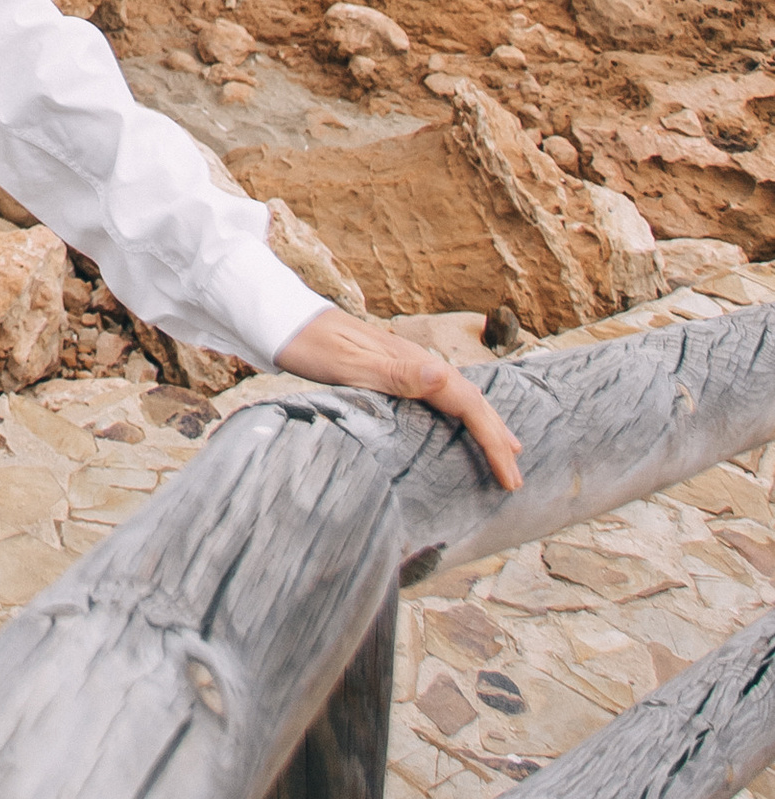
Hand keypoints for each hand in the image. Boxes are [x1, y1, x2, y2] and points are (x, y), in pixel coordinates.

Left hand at [275, 303, 524, 491]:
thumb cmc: (310, 345)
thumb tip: (444, 376)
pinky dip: (462, 414)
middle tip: (516, 478)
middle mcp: (416, 361)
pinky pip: (441, 396)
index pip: (467, 404)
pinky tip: (461, 424)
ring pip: (459, 395)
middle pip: (471, 399)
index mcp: (413, 363)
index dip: (492, 440)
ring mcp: (406, 364)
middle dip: (497, 437)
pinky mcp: (394, 369)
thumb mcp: (349, 363)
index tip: (508, 475)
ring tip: (507, 451)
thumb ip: (396, 373)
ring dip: (485, 424)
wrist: (283, 320)